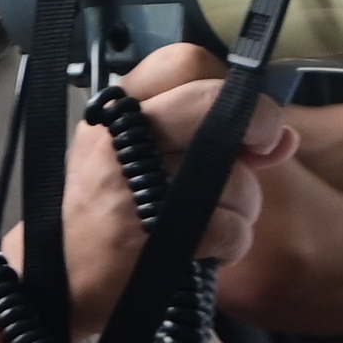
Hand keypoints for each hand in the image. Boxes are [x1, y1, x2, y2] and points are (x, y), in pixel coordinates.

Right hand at [63, 44, 293, 332]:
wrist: (58, 281)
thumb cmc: (105, 214)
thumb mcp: (136, 157)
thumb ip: (210, 138)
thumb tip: (284, 138)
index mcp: (118, 111)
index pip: (184, 61)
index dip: (231, 86)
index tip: (246, 119)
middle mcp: (122, 138)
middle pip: (213, 104)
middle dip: (259, 126)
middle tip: (259, 157)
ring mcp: (134, 187)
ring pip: (234, 178)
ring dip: (242, 208)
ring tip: (211, 223)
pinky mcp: (151, 237)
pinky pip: (231, 229)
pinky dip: (232, 245)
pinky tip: (207, 251)